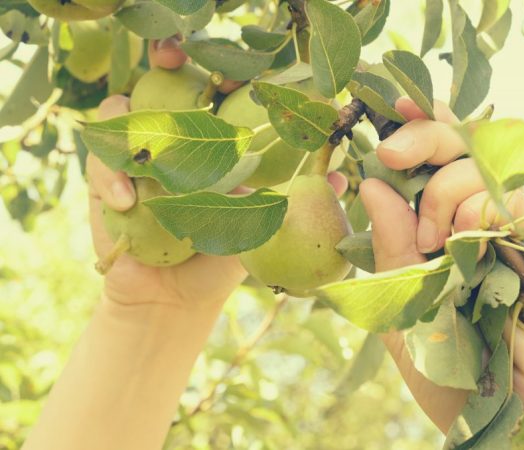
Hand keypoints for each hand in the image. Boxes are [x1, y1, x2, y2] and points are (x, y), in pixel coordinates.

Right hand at [88, 36, 348, 307]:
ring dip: (133, 122)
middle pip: (164, 87)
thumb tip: (343, 178)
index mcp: (209, 149)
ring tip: (150, 156)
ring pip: (123, 113)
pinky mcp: (105, 182)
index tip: (232, 74)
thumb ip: (290, 201)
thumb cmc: (218, 262)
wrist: (172, 299)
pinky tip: (126, 202)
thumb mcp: (258, 230)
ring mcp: (137, 159)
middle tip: (172, 57)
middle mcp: (173, 145)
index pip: (214, 98)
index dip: (221, 76)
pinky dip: (109, 175)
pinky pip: (99, 162)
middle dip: (165, 65)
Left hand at [360, 98, 523, 433]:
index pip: (425, 164)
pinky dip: (481, 210)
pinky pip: (510, 198)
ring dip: (445, 191)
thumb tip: (373, 187)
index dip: (411, 128)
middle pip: (456, 145)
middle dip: (422, 135)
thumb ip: (389, 248)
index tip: (387, 108)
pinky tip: (469, 242)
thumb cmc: (445, 368)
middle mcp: (468, 219)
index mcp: (430, 230)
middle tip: (391, 151)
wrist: (502, 414)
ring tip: (435, 244)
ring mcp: (505, 227)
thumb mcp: (399, 306)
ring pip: (479, 166)